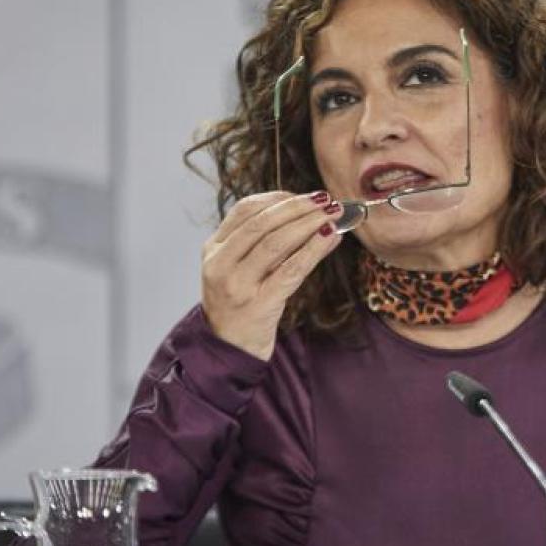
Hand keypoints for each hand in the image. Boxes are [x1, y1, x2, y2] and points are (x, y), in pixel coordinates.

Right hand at [201, 191, 342, 359]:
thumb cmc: (241, 303)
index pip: (245, 210)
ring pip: (276, 243)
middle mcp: (220, 264)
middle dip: (298, 207)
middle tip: (327, 200)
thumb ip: (265, 242)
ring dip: (309, 224)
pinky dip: (313, 250)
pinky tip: (329, 239)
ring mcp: (237, 285)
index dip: (278, 198)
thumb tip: (312, 213)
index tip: (305, 196)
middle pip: (262, 223)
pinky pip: (291, 270)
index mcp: (213, 249)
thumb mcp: (240, 268)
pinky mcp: (258, 304)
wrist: (230, 349)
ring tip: (333, 215)